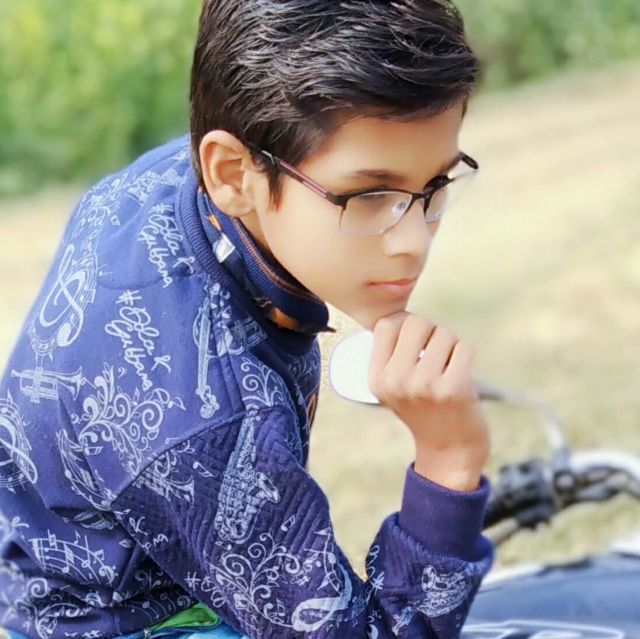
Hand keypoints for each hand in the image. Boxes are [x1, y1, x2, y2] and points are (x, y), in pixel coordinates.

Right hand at [368, 312, 489, 491]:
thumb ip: (393, 357)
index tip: (415, 340)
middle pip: (416, 322)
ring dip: (451, 345)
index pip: (386, 325)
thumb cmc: (424, 409)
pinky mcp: (453, 388)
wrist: (449, 451)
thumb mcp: (394, 387)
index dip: (404, 324)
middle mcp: (396, 381)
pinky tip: (461, 375)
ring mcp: (424, 385)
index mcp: (377, 378)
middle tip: (436, 353)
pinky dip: (466, 356)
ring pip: (444, 333)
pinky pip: (464, 347)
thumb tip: (406, 317)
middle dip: (431, 331)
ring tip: (448, 368)